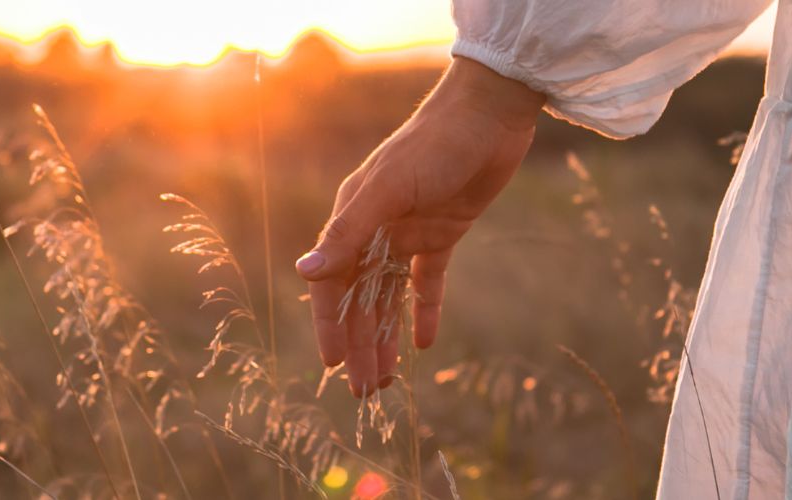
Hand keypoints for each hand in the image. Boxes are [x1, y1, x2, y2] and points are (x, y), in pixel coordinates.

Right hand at [297, 56, 543, 397]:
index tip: (333, 366)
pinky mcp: (444, 233)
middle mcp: (375, 229)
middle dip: (360, 344)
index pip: (333, 284)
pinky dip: (425, 311)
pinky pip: (428, 281)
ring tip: (387, 379)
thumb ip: (346, 234)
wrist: (488, 115)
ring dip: (386, 336)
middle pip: (361, 299)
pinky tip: (424, 344)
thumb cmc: (432, 146)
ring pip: (391, 297)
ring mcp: (409, 232)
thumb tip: (303, 274)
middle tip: (365, 392)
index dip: (331, 325)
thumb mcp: (386, 191)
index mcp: (353, 218)